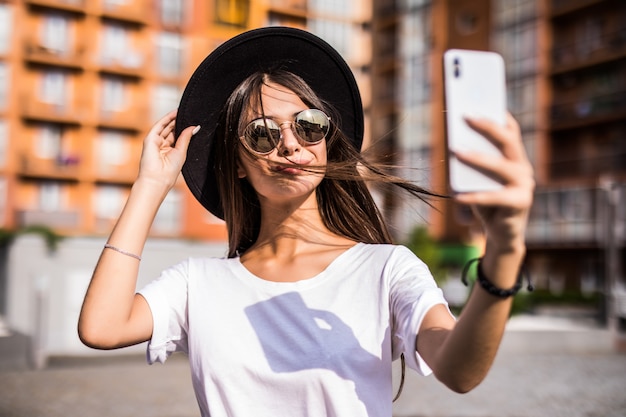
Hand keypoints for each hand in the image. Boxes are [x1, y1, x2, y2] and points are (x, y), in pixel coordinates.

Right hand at [137, 110, 197, 188]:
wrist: (158, 179)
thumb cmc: (170, 171)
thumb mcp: (182, 151)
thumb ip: (186, 138)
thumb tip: (195, 127)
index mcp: (170, 151)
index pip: (177, 136)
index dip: (184, 128)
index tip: (193, 121)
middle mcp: (162, 146)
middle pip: (171, 130)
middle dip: (179, 122)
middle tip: (190, 113)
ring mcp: (155, 142)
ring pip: (166, 127)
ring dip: (174, 118)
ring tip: (184, 111)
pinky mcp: (150, 139)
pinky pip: (159, 125)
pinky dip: (167, 118)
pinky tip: (175, 113)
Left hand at [453, 113, 534, 250]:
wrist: (501, 235)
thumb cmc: (487, 203)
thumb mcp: (478, 180)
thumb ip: (472, 163)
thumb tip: (454, 142)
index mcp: (514, 158)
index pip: (510, 130)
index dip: (497, 114)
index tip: (481, 97)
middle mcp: (523, 168)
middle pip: (507, 141)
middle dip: (486, 126)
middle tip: (464, 116)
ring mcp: (525, 185)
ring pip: (501, 166)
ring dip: (478, 158)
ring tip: (456, 151)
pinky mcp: (520, 204)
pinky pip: (494, 197)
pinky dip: (475, 196)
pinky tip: (457, 196)